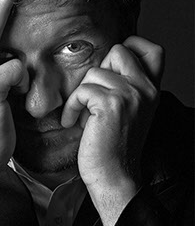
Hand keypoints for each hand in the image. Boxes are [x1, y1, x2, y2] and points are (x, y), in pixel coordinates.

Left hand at [61, 36, 163, 225]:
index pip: (153, 50)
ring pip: (95, 71)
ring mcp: (131, 95)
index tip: (111, 69)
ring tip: (82, 117)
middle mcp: (146, 90)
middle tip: (92, 99)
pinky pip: (82, 90)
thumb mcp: (128, 114)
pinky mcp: (111, 104)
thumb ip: (125, 89)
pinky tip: (74, 123)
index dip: (131, 48)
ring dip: (80, 95)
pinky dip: (72, 107)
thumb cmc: (114, 149)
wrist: (114, 177)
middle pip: (118, 51)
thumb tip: (103, 66)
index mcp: (152, 91)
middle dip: (98, 73)